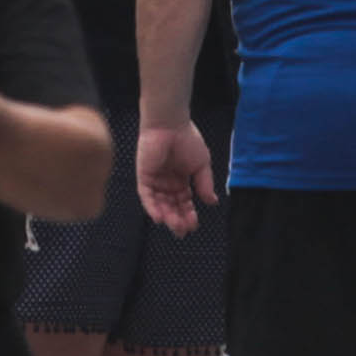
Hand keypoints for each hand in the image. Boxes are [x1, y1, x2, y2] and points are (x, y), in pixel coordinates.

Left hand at [136, 118, 217, 236]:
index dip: (189, 214)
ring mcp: (155, 181)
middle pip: (172, 206)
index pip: (185, 202)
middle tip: (183, 231)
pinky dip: (152, 208)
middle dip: (178, 219)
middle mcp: (167, 183)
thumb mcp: (202, 165)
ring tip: (175, 226)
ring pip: (160, 204)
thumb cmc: (188, 140)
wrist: (171, 125)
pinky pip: (147, 196)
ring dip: (167, 216)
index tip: (194, 226)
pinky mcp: (144, 177)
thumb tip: (212, 203)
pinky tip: (160, 218)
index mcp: (181, 180)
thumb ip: (204, 184)